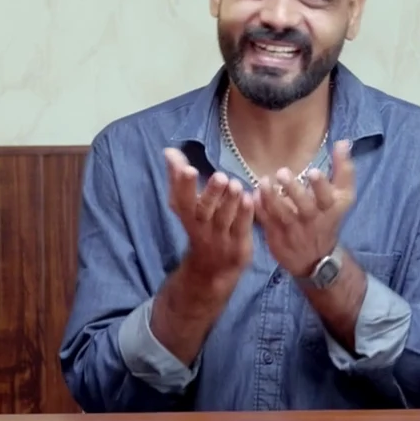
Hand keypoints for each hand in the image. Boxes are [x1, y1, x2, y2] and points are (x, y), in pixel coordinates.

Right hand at [164, 148, 254, 283]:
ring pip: (224, 219)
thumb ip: (178, 178)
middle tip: (221, 176)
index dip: (184, 186)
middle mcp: (202, 227)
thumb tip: (169, 151)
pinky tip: (251, 199)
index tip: (188, 168)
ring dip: (230, 202)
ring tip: (236, 185)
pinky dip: (245, 215)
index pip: (182, 200)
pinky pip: (242, 229)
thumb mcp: (185, 206)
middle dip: (211, 194)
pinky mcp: (238, 246)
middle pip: (204, 211)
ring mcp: (221, 238)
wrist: (211, 269)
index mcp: (187, 215)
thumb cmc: (199, 226)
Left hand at [254, 140, 355, 276]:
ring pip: (282, 214)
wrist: (315, 257)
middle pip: (304, 206)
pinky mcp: (276, 236)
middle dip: (294, 190)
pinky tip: (251, 195)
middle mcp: (313, 220)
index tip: (313, 171)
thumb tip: (344, 142)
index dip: (321, 186)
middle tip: (282, 172)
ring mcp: (294, 230)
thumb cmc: (328, 218)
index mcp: (331, 208)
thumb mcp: (343, 197)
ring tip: (263, 182)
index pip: (328, 197)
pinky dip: (259, 210)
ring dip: (271, 198)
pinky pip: (266, 222)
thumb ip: (343, 169)